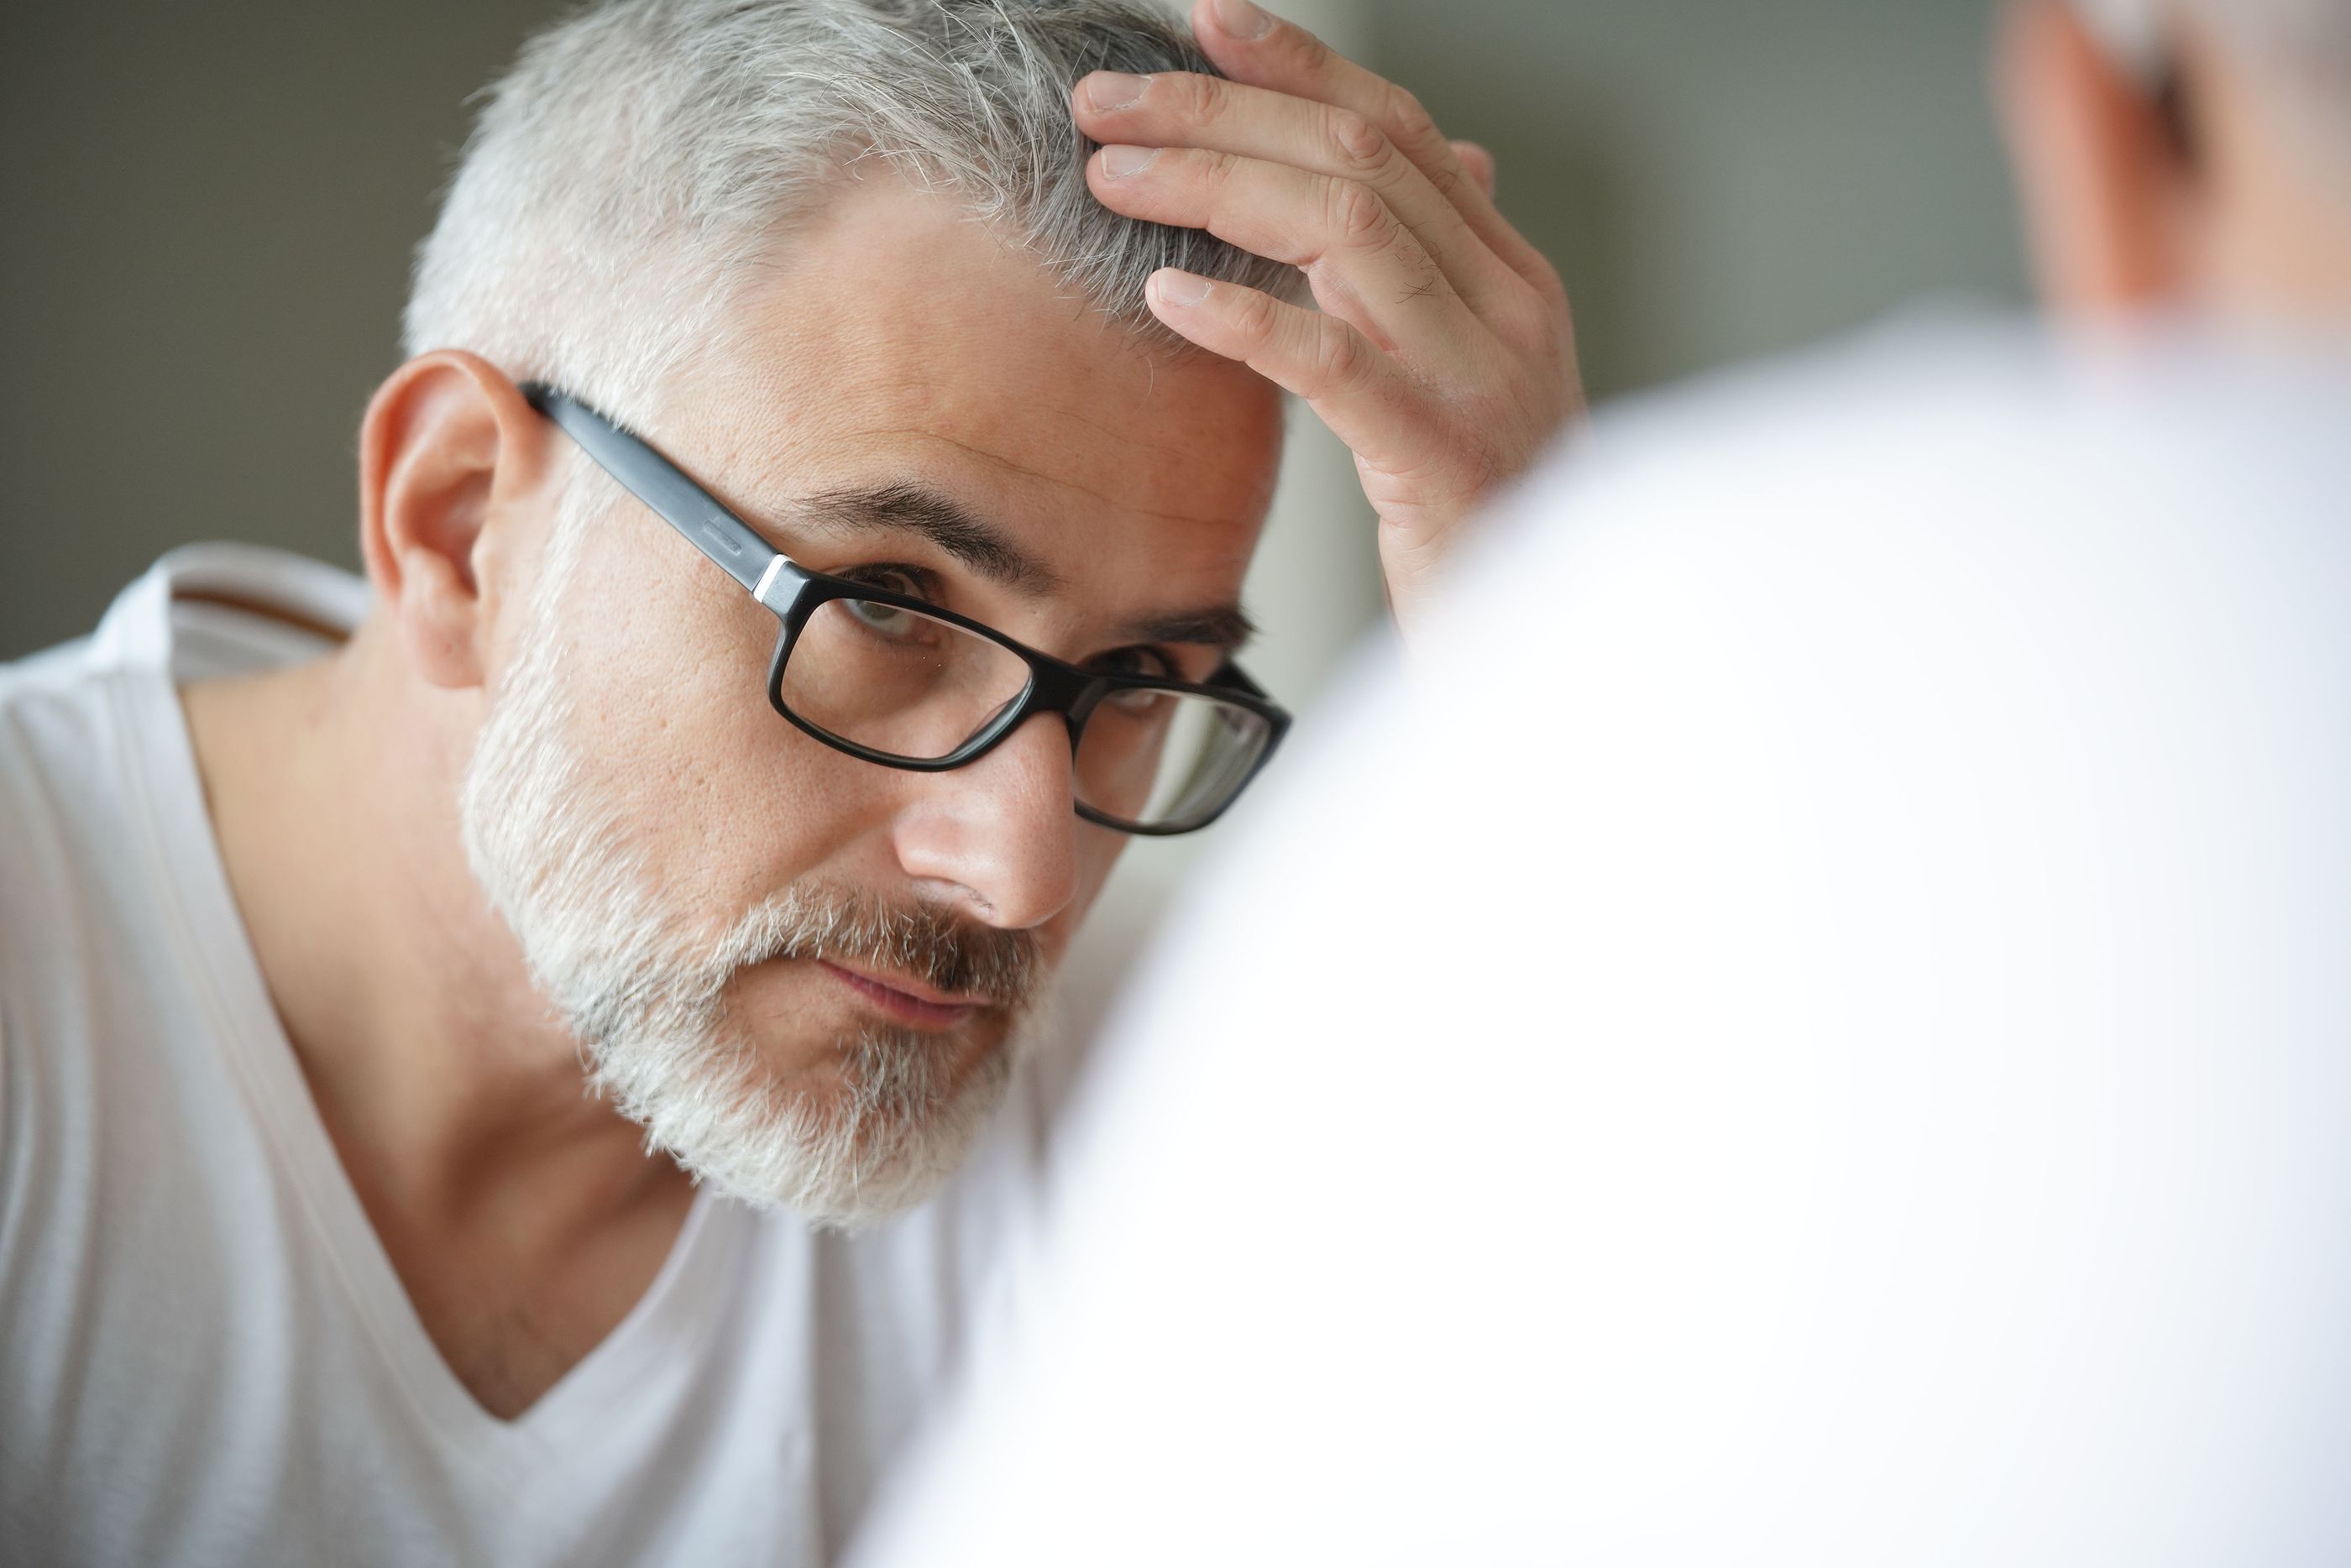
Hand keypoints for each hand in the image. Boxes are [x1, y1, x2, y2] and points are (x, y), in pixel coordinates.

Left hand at [1073, 0, 1583, 636]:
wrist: (1546, 643)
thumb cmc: (1488, 517)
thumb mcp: (1473, 376)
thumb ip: (1449, 272)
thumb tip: (1449, 161)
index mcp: (1507, 275)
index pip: (1400, 129)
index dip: (1299, 65)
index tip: (1203, 21)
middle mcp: (1504, 305)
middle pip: (1359, 158)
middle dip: (1223, 111)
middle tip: (1108, 100)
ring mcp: (1480, 376)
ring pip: (1346, 230)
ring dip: (1214, 188)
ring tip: (1114, 179)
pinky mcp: (1440, 455)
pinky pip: (1334, 364)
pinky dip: (1245, 318)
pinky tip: (1168, 294)